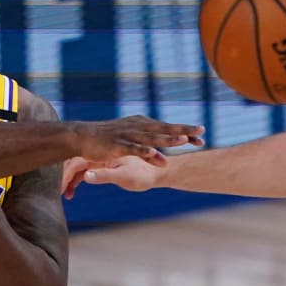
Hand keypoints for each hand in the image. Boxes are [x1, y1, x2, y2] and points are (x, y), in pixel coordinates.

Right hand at [60, 155, 161, 198]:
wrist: (160, 173)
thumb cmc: (143, 175)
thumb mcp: (123, 176)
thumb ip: (105, 175)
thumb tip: (85, 176)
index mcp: (103, 152)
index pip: (76, 162)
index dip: (66, 176)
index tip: (60, 190)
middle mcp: (102, 153)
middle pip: (75, 163)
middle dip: (66, 178)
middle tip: (60, 194)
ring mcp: (104, 158)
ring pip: (80, 168)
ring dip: (72, 181)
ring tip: (67, 195)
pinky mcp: (107, 164)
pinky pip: (87, 171)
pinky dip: (80, 181)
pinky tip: (73, 193)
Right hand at [72, 116, 203, 167]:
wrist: (83, 136)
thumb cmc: (109, 141)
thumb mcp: (132, 144)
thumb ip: (149, 152)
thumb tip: (165, 160)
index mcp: (143, 125)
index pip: (168, 128)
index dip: (185, 131)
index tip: (202, 136)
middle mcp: (138, 127)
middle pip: (164, 129)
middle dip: (183, 130)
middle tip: (202, 132)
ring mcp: (128, 135)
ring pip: (151, 137)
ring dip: (167, 138)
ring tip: (184, 140)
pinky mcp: (117, 145)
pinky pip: (133, 148)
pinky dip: (145, 151)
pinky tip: (155, 154)